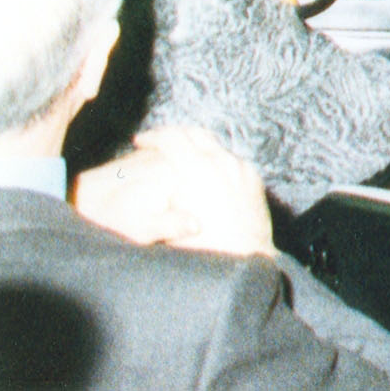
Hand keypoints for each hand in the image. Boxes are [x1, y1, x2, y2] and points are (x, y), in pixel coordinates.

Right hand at [75, 125, 274, 257]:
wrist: (245, 256)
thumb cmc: (200, 247)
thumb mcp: (164, 225)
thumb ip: (155, 197)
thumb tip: (136, 181)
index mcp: (197, 168)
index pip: (171, 138)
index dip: (152, 137)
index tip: (138, 141)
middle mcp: (221, 161)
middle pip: (194, 133)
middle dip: (172, 134)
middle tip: (155, 141)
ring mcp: (240, 167)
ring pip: (214, 144)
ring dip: (193, 144)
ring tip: (176, 154)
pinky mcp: (253, 177)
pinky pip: (231, 159)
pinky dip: (214, 158)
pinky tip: (204, 173)